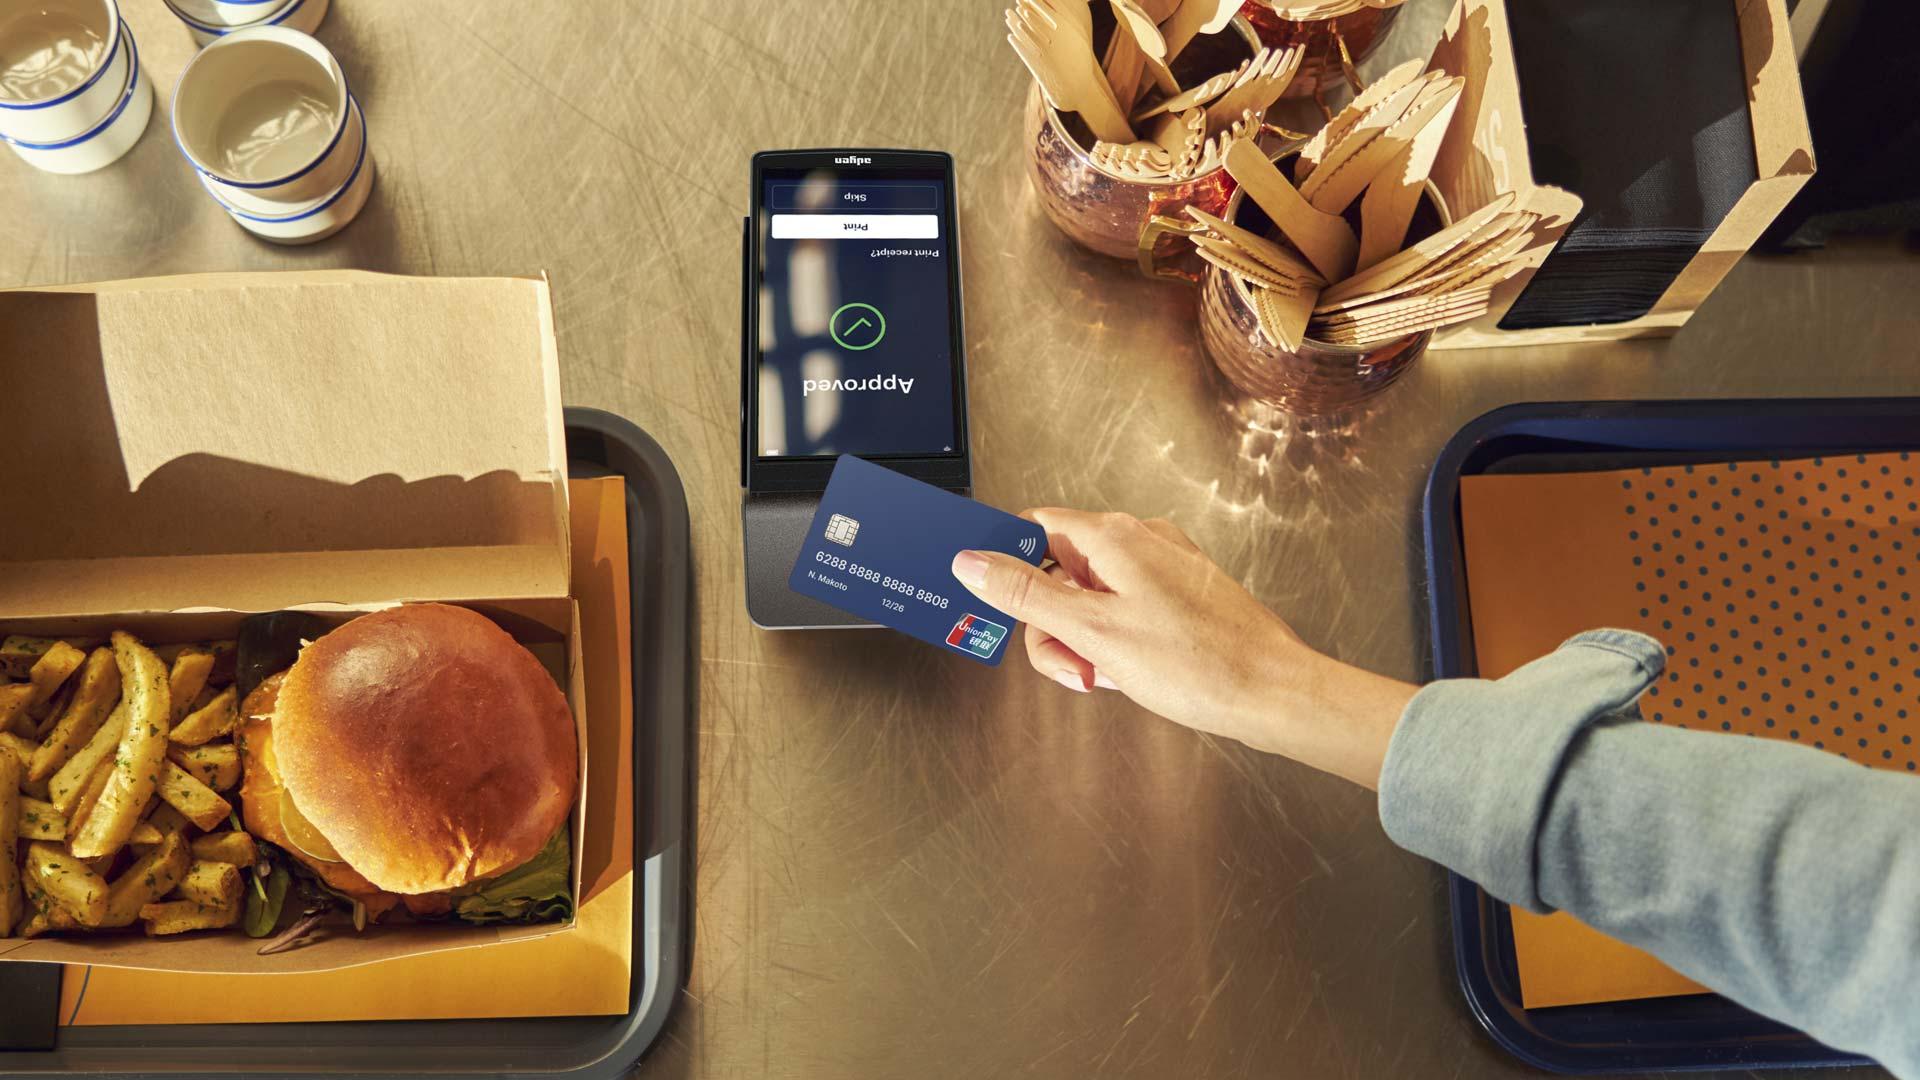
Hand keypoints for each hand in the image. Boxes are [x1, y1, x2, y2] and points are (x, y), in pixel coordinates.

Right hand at [951, 510, 1415, 788]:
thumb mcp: (1093, 632)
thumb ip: (1026, 594)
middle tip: (1071, 666)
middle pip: (1058, 570)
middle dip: (1051, 624)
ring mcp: (1161, 567)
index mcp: (1113, 537)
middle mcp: (1138, 540)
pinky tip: (1128, 673)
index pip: (1033, 528)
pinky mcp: (1178, 596)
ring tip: (1105, 676)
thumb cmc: (1198, 665)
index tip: (995, 603)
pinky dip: (1112, 643)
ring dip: (1081, 641)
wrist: (1273, 693)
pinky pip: (1121, 610)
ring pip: (1088, 597)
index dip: (1007, 565)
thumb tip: (972, 562)